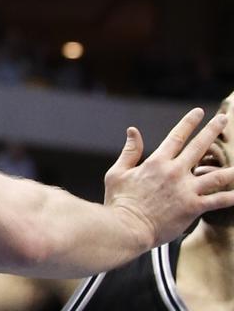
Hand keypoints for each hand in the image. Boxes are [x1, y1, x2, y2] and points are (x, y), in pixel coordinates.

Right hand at [103, 108, 233, 248]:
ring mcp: (185, 189)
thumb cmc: (119, 202)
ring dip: (232, 168)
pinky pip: (218, 200)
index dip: (189, 123)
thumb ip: (129, 151)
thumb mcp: (117, 172)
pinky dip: (232, 196)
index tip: (199, 112)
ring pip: (217, 175)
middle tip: (223, 119)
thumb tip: (133, 131)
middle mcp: (174, 172)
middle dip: (213, 130)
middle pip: (199, 147)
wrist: (126, 227)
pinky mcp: (193, 207)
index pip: (176, 136)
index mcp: (156, 162)